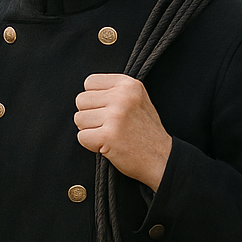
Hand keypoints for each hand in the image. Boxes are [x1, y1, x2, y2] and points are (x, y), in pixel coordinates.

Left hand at [75, 74, 172, 189]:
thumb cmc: (144, 131)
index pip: (90, 82)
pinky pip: (81, 137)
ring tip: (111, 135)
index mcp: (128, 84)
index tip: (109, 110)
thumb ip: (113, 91)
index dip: (94, 99)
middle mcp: (122, 96)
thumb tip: (85, 91)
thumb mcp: (136, 100)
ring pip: (79, 118)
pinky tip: (108, 145)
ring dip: (90, 130)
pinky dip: (91, 144)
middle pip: (81, 100)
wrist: (162, 159)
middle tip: (110, 126)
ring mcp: (116, 116)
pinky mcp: (108, 136)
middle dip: (90, 115)